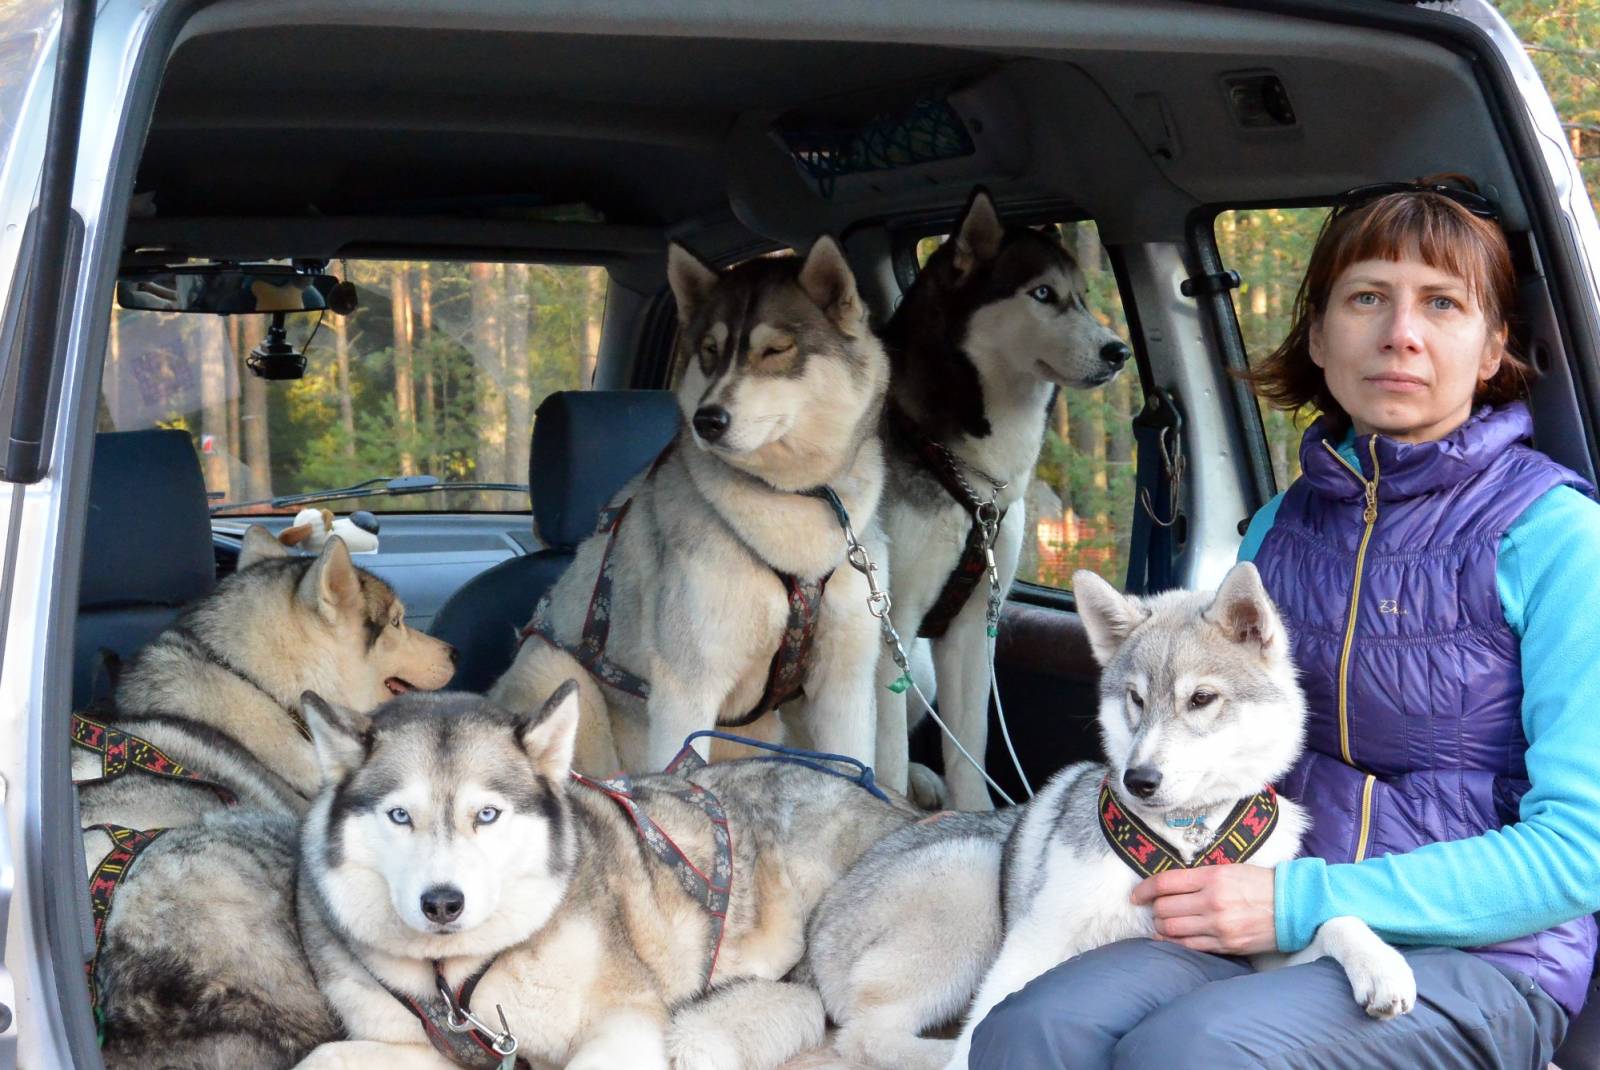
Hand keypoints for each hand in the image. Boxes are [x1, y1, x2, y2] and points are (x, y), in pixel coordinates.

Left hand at [1130, 864, 1276, 954]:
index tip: (1136, 896)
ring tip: (1163, 923)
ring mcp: (1218, 925)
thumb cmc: (1259, 884)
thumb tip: (1168, 887)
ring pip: (1173, 928)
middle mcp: (1212, 900)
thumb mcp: (1228, 869)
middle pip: (1164, 908)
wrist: (1294, 905)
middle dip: (1155, 909)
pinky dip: (1175, 942)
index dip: (1144, 890)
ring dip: (1162, 926)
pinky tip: (1172, 938)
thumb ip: (1198, 878)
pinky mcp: (1226, 943)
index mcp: (1212, 876)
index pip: (1164, 883)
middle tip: (1155, 909)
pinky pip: (1190, 946)